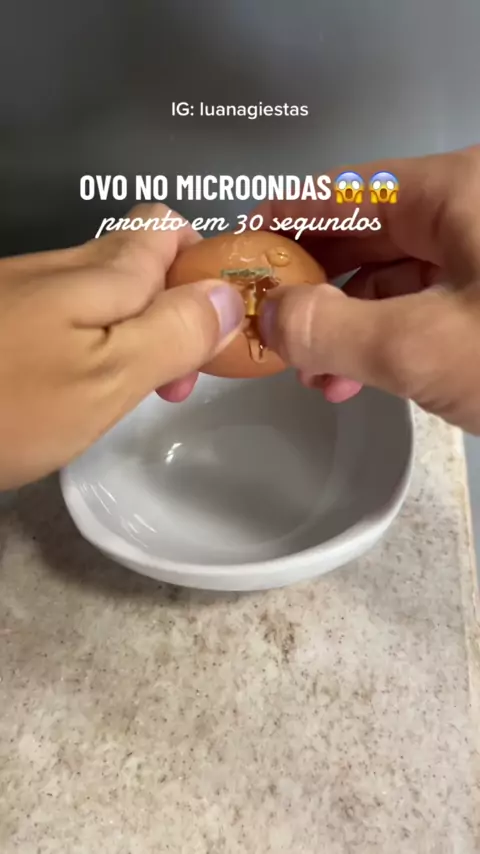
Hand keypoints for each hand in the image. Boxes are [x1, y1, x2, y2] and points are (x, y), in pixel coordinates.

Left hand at [0, 204, 243, 488]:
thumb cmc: (9, 404)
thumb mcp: (109, 378)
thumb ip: (174, 333)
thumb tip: (229, 294)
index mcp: (101, 272)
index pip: (169, 229)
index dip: (202, 267)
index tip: (211, 329)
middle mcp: (62, 267)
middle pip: (138, 262)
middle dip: (172, 313)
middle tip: (174, 384)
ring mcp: (22, 290)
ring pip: (100, 294)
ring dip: (132, 335)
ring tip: (131, 395)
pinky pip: (62, 317)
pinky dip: (90, 346)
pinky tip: (75, 390)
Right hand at [255, 145, 479, 432]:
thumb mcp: (423, 346)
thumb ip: (331, 329)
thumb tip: (271, 316)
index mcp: (458, 194)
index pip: (347, 191)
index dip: (287, 220)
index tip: (242, 252)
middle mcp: (474, 214)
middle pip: (369, 236)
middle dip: (314, 285)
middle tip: (268, 327)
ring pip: (398, 279)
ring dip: (349, 324)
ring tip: (315, 375)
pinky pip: (429, 307)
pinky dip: (389, 340)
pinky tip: (364, 378)